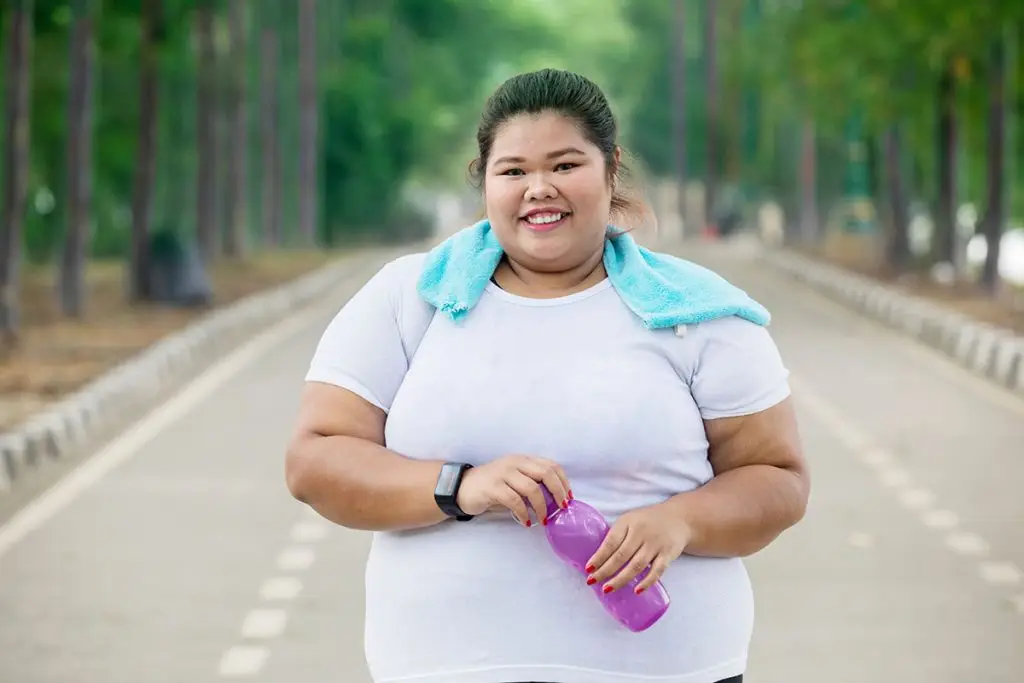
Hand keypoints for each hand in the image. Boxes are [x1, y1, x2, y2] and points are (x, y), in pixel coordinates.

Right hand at [456, 455, 570, 526]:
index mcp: (523, 460)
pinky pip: (515, 500)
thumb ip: (532, 484)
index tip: (568, 498)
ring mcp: (503, 473)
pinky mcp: (493, 487)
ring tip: (542, 520)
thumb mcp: (514, 480)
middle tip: (561, 509)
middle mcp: (515, 463)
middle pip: (545, 473)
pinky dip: (523, 513)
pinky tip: (525, 522)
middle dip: (557, 492)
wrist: (462, 487)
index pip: (551, 465)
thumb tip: (555, 501)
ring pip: (532, 488)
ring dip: (541, 507)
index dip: (563, 482)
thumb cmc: (492, 486)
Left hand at [584, 503, 689, 594]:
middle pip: (621, 556)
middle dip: (605, 571)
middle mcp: (641, 532)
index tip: (588, 568)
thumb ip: (617, 535)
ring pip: (636, 565)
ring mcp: (655, 544)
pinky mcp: (668, 554)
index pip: (611, 542)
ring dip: (621, 579)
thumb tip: (598, 559)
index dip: (599, 556)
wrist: (678, 518)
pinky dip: (647, 582)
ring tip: (608, 589)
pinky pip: (657, 571)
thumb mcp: (630, 520)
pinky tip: (637, 591)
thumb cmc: (647, 521)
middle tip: (592, 581)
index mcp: (628, 522)